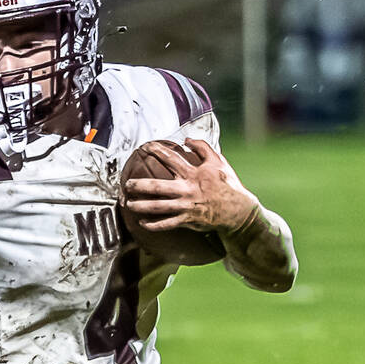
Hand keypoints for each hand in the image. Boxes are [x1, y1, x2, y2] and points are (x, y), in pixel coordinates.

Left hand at [122, 138, 260, 236]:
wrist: (237, 210)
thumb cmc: (226, 184)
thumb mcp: (218, 161)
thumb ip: (203, 148)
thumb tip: (187, 139)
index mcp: (194, 173)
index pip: (170, 159)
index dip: (156, 151)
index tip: (144, 147)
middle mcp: (187, 190)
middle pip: (157, 187)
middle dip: (139, 185)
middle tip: (127, 184)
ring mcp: (186, 206)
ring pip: (158, 207)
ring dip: (141, 206)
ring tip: (128, 204)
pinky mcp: (187, 220)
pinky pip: (166, 224)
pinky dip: (153, 224)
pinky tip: (142, 222)